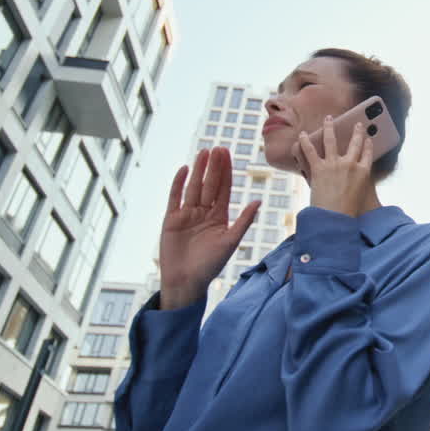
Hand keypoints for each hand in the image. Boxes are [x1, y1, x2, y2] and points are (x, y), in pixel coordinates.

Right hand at [159, 148, 259, 309]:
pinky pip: (175, 197)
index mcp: (219, 217)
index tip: (228, 154)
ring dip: (198, 170)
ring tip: (203, 153)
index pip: (223, 189)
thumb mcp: (230, 242)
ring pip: (194, 188)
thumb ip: (243, 221)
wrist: (186, 281)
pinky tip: (183, 170)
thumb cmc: (210, 266)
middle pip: (209, 184)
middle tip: (218, 148)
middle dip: (214, 167)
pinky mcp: (171, 219)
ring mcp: (187, 215)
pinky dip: (178, 184)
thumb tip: (258, 202)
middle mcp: (204, 212)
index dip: (225, 171)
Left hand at [296, 115, 373, 217]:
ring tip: (329, 119)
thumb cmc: (347, 213)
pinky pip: (310, 151)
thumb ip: (356, 185)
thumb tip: (350, 182)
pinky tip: (302, 134)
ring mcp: (334, 165)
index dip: (368, 144)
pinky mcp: (319, 168)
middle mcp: (350, 165)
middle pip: (355, 143)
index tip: (368, 138)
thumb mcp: (359, 197)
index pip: (368, 153)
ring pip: (331, 140)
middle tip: (357, 124)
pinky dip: (304, 142)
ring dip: (329, 127)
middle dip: (357, 132)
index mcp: (363, 172)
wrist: (335, 219)